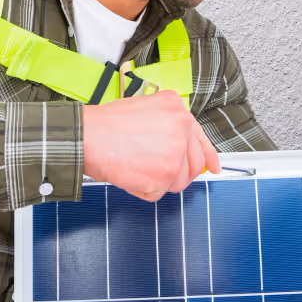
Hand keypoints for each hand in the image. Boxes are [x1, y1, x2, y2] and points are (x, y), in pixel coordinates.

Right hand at [82, 90, 220, 200]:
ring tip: (137, 166)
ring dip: (158, 181)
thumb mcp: (146, 108)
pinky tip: (130, 173)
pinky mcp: (164, 175)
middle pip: (192, 165)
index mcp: (177, 110)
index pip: (200, 138)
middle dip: (176, 173)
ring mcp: (175, 153)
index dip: (208, 156)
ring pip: (177, 182)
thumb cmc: (107, 124)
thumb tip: (180, 146)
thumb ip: (167, 125)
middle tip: (155, 171)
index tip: (213, 166)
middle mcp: (181, 129)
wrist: (88, 136)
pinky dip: (142, 189)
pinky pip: (158, 193)